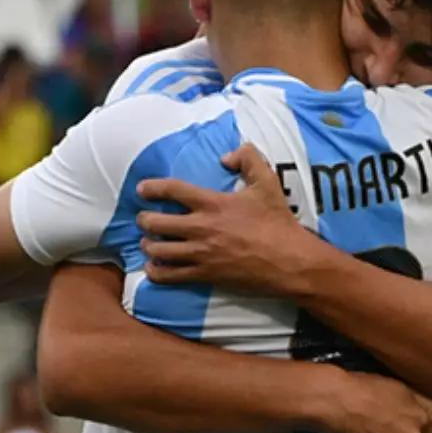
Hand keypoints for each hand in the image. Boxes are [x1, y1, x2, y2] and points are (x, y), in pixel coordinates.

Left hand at [136, 143, 312, 292]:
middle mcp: (201, 228)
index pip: (172, 190)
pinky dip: (156, 272)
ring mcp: (201, 254)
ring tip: (148, 243)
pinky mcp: (205, 275)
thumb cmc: (278, 222)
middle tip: (145, 219)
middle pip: (156, 223)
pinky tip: (154, 269)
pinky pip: (170, 276)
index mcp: (212, 204)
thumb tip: (226, 156)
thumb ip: (248, 159)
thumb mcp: (268, 182)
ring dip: (148, 245)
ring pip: (158, 250)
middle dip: (145, 220)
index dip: (152, 188)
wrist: (289, 261)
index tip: (142, 189)